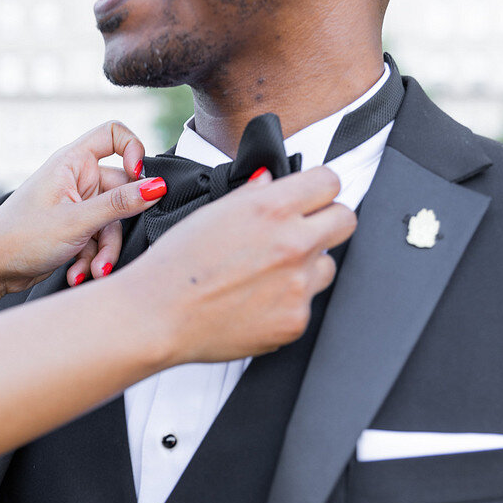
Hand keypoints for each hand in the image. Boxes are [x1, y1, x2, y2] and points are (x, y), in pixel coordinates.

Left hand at [0, 121, 164, 293]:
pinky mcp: (74, 228)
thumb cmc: (20, 237)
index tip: (140, 177)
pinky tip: (77, 273)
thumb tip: (157, 186)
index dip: (134, 150)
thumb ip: (120, 204)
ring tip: (92, 271)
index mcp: (72, 162)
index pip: (114, 134)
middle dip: (116, 227)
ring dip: (104, 251)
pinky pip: (98, 239)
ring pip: (111, 222)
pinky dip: (92, 258)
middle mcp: (76, 179)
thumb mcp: (76, 222)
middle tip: (110, 248)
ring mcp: (76, 204)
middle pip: (121, 192)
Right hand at [124, 166, 356, 363]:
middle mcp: (293, 243)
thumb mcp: (211, 213)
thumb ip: (253, 196)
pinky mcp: (296, 321)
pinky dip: (287, 302)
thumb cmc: (174, 266)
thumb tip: (272, 182)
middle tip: (301, 231)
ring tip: (265, 274)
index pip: (330, 181)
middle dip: (326, 221)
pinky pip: (306, 303)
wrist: (157, 317)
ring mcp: (298, 286)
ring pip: (328, 265)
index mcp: (272, 208)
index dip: (318, 189)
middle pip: (345, 219)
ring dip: (307, 266)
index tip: (311, 197)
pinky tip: (255, 301)